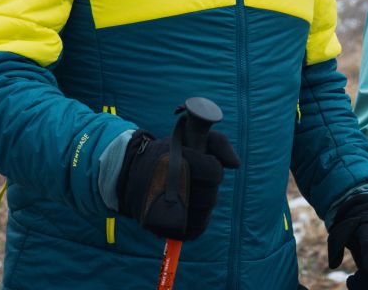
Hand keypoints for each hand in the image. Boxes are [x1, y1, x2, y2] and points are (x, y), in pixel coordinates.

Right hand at [116, 128, 238, 240]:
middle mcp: (171, 187)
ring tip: (190, 193)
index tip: (202, 161)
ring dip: (203, 203)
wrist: (132, 174)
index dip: (212, 166)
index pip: (214, 170)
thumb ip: (219, 143)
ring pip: (205, 212)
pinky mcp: (167, 229)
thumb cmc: (167, 154)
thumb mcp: (189, 137)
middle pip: (211, 195)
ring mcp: (168, 211)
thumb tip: (236, 164)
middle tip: (194, 178)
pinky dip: (198, 219)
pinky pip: (197, 228)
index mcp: (177, 161)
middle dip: (207, 186)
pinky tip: (189, 208)